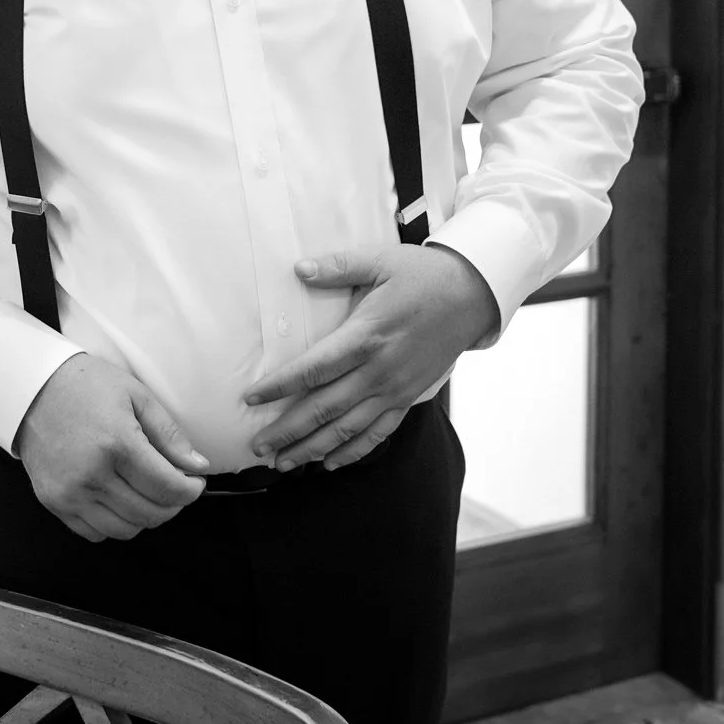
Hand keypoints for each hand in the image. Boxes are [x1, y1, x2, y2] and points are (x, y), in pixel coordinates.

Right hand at [15, 353, 209, 542]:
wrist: (32, 387)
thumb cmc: (86, 386)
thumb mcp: (136, 396)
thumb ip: (170, 435)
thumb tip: (198, 467)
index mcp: (116, 443)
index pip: (167, 488)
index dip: (190, 491)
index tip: (195, 482)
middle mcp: (91, 474)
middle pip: (150, 513)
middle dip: (173, 505)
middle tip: (176, 487)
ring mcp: (69, 492)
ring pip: (125, 530)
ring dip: (145, 517)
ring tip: (147, 492)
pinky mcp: (54, 502)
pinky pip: (95, 533)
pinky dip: (115, 523)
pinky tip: (119, 498)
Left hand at [245, 244, 498, 470]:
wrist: (472, 295)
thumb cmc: (423, 275)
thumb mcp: (380, 260)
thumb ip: (338, 266)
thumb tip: (298, 269)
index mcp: (366, 337)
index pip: (313, 369)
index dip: (279, 386)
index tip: (251, 397)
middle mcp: (379, 371)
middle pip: (325, 409)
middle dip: (288, 431)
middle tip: (257, 446)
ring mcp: (395, 389)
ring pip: (348, 429)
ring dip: (314, 448)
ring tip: (284, 463)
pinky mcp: (409, 398)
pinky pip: (378, 433)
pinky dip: (353, 451)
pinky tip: (330, 463)